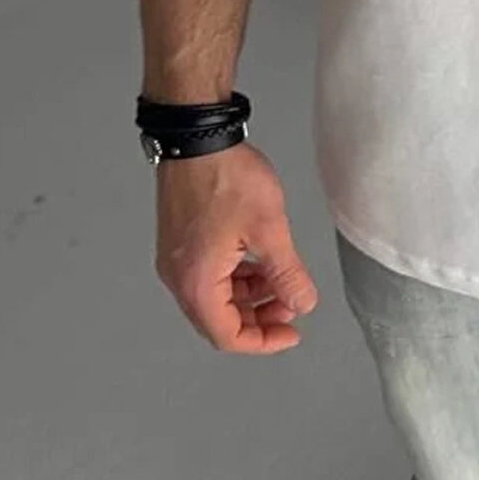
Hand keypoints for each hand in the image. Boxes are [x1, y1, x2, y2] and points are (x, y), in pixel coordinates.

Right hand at [155, 140, 319, 353]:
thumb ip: (287, 274)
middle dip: (258, 319)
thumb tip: (302, 305)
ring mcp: (176, 259)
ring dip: (249, 297)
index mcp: (196, 283)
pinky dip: (236, 277)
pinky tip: (261, 262)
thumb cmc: (226, 179)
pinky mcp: (180, 242)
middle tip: (292, 305)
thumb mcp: (268, 230)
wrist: (195, 137)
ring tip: (282, 281)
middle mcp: (179, 278)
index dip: (263, 342)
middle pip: (218, 320)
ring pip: (215, 298)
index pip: (227, 336)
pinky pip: (209, 276)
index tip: (293, 333)